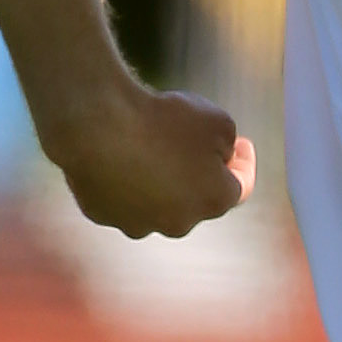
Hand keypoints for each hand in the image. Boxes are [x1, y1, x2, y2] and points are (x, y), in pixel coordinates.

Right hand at [47, 79, 254, 238]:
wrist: (97, 122)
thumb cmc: (161, 118)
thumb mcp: (216, 119)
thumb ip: (228, 142)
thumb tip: (218, 156)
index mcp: (214, 201)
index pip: (241, 185)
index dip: (244, 162)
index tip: (242, 144)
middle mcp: (179, 223)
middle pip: (195, 198)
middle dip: (199, 173)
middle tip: (192, 143)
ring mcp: (137, 223)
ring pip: (155, 202)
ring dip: (159, 179)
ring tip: (148, 145)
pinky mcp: (102, 214)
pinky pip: (118, 196)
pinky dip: (122, 179)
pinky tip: (116, 152)